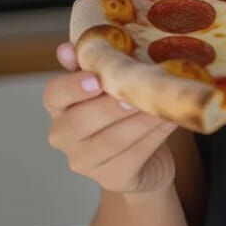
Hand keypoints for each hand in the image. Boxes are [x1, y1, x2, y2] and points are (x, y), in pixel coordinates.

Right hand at [43, 42, 178, 196]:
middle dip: (112, 106)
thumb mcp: (111, 81)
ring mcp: (85, 161)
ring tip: (163, 103)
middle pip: (80, 122)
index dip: (73, 87)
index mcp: (59, 105)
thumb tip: (67, 48)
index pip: (54, 94)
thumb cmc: (124, 107)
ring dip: (140, 119)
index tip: (96, 78)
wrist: (147, 155)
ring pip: (111, 140)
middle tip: (136, 93)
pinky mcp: (113, 177)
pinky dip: (155, 134)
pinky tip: (170, 119)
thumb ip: (94, 62)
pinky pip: (135, 154)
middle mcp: (64, 136)